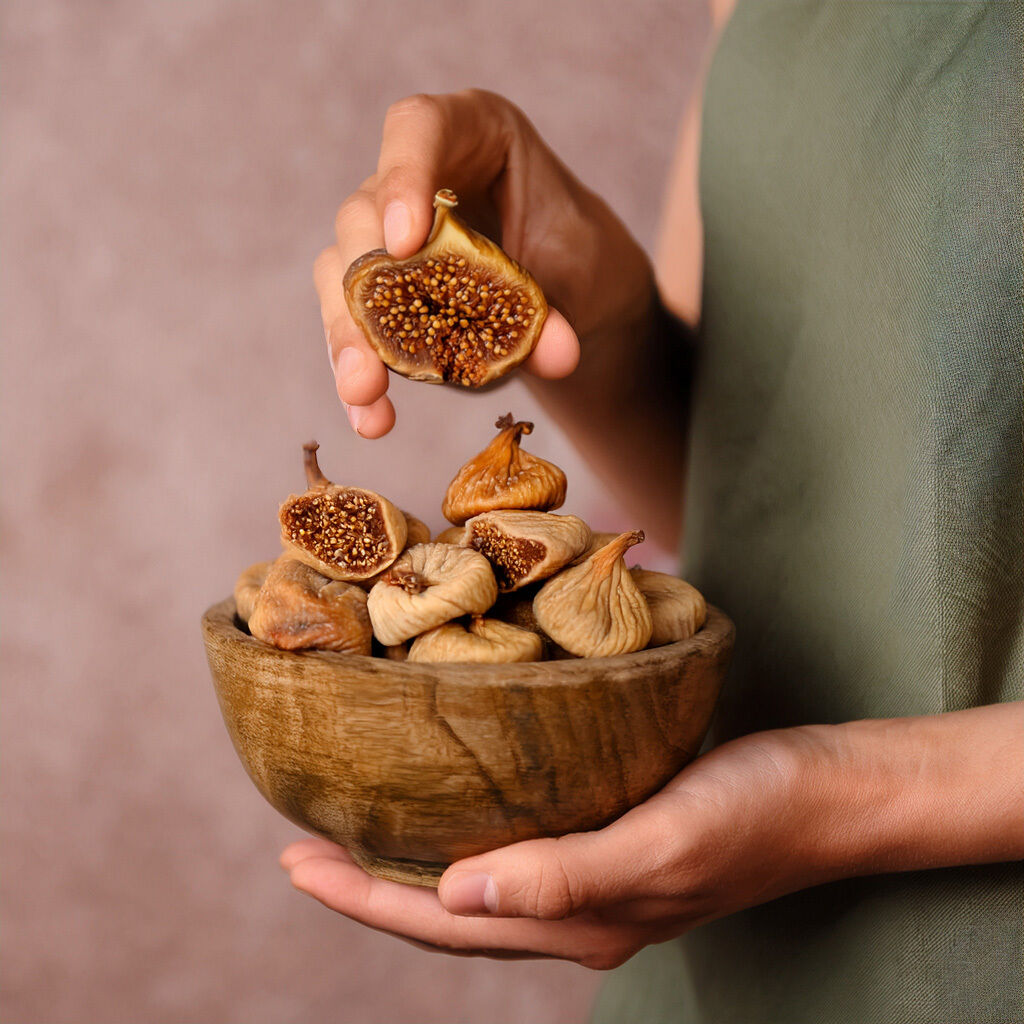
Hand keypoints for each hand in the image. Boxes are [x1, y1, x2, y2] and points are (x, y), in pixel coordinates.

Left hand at [280, 726, 840, 968]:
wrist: (829, 795)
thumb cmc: (754, 812)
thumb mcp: (664, 841)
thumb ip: (564, 875)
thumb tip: (449, 897)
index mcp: (581, 922)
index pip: (443, 924)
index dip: (365, 901)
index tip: (297, 865)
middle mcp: (578, 911)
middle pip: (448, 911)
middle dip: (370, 888)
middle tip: (302, 851)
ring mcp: (597, 879)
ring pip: (479, 883)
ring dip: (412, 864)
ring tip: (360, 833)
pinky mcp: (615, 838)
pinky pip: (518, 850)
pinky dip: (469, 835)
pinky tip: (457, 805)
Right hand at [315, 88, 652, 436]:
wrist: (577, 300)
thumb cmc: (579, 257)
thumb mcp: (580, 270)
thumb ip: (560, 303)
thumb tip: (558, 356)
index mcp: (471, 135)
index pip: (418, 130)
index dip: (402, 178)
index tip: (404, 241)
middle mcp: (415, 180)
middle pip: (364, 215)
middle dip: (365, 284)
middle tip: (377, 329)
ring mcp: (387, 238)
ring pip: (344, 277)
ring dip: (350, 340)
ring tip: (365, 395)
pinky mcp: (381, 295)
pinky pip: (355, 328)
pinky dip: (363, 374)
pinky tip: (370, 419)